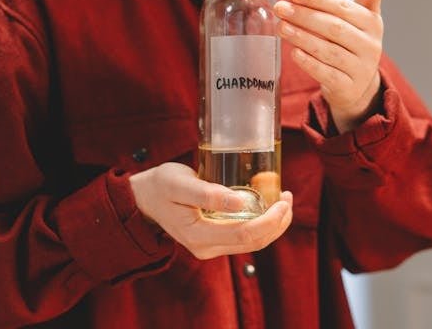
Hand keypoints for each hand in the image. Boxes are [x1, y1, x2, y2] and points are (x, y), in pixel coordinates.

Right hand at [129, 162, 292, 259]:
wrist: (143, 198)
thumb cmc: (159, 186)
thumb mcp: (179, 183)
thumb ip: (207, 193)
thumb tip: (240, 201)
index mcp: (199, 236)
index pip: (246, 235)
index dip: (270, 220)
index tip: (283, 200)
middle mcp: (207, 247)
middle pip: (254, 242)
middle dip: (277, 222)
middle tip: (288, 197)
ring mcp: (210, 246)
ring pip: (252, 242)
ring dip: (272, 224)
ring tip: (283, 200)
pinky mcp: (214, 239)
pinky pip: (244, 236)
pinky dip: (260, 222)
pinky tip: (266, 205)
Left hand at [273, 0, 394, 133]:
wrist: (358, 84)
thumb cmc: (355, 41)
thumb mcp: (364, 16)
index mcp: (372, 23)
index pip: (343, 8)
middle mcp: (370, 46)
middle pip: (334, 28)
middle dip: (304, 17)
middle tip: (280, 8)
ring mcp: (360, 68)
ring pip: (329, 51)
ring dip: (302, 38)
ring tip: (282, 28)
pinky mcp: (348, 87)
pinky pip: (327, 74)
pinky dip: (309, 63)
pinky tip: (294, 53)